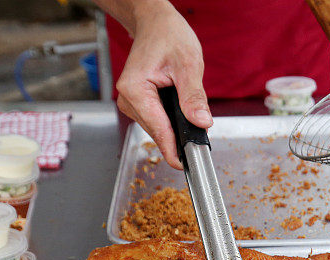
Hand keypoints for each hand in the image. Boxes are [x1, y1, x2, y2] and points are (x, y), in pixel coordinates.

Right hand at [114, 0, 212, 168]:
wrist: (156, 24)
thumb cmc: (168, 36)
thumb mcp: (188, 64)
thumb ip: (194, 96)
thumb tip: (201, 122)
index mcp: (135, 89)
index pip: (158, 128)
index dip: (173, 149)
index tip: (185, 166)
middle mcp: (127, 98)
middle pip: (157, 131)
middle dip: (178, 137)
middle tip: (200, 142)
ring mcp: (130, 102)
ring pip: (157, 128)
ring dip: (175, 128)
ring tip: (191, 118)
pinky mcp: (137, 104)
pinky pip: (156, 121)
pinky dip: (170, 122)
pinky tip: (180, 114)